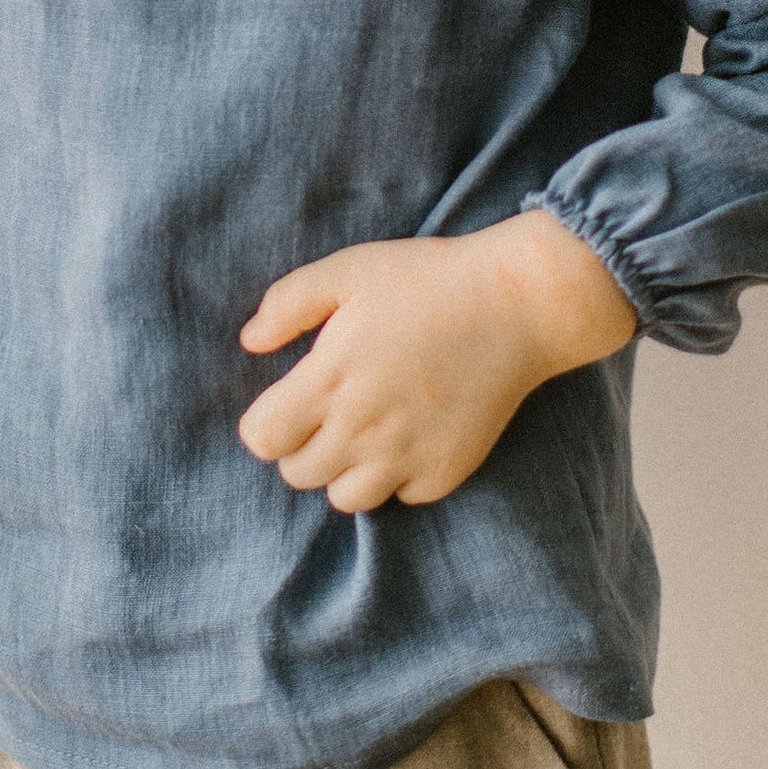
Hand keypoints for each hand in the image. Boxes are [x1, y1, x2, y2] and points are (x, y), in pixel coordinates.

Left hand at [236, 210, 637, 513]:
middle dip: (302, 446)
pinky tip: (410, 434)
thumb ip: (287, 305)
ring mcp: (406, 456)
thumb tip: (250, 342)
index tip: (287, 401)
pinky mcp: (445, 472)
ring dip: (344, 470)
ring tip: (365, 430)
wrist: (517, 304)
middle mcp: (363, 428)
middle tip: (329, 410)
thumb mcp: (348, 270)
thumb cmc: (427, 279)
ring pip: (345, 499)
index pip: (262, 439)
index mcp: (330, 378)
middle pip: (298, 474)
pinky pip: (401, 496)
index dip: (266, 422)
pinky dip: (398, 476)